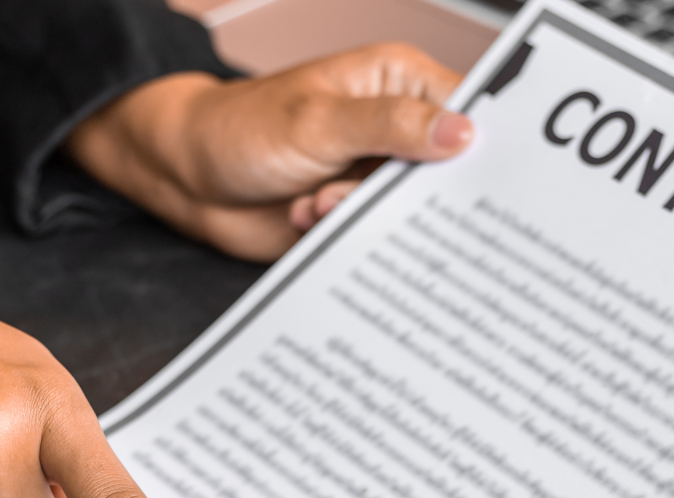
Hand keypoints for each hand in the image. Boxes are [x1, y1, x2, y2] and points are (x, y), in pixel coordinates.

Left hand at [66, 44, 473, 260]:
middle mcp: (395, 129)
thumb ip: (392, 127)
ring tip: (318, 201)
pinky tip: (308, 216)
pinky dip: (347, 236)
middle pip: (449, 171)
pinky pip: (381, 239)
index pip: (468, 110)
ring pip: (413, 212)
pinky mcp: (358, 216)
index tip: (486, 176)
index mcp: (398, 82)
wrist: (187, 179)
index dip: (483, 144)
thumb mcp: (319, 122)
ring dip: (367, 215)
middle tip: (385, 198)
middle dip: (422, 194)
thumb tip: (461, 133)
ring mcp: (377, 176)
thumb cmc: (240, 128)